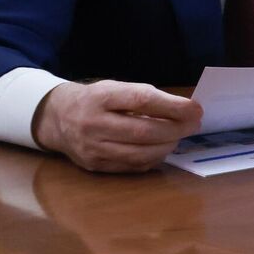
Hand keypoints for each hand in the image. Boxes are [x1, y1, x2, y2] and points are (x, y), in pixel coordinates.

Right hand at [33, 80, 202, 173]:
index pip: (142, 100)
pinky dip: (153, 158)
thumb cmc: (96, 100)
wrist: (57, 118)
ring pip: (140, 153)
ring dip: (168, 146)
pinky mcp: (94, 165)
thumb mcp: (116, 88)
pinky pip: (132, 166)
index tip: (196, 109)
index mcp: (100, 97)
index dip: (173, 107)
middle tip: (194, 125)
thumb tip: (185, 111)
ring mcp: (92, 148)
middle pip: (143, 131)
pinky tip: (161, 149)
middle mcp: (93, 124)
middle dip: (176, 129)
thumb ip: (145, 97)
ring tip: (179, 137)